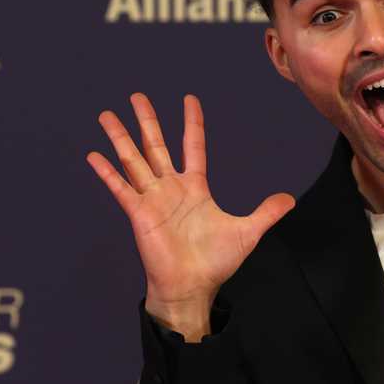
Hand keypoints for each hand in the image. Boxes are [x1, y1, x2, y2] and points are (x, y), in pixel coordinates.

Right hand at [86, 93, 293, 339]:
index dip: (192, 123)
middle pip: (157, 145)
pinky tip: (94, 155)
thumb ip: (266, 212)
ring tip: (106, 114)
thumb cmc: (215, 263)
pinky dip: (107, 172)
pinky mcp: (139, 214)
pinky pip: (121, 188)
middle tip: (137, 95)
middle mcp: (171, 188)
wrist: (193, 287)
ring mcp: (153, 199)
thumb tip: (289, 199)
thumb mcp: (248, 232)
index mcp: (195, 188)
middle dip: (147, 120)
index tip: (189, 99)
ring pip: (134, 160)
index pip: (193, 146)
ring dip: (120, 137)